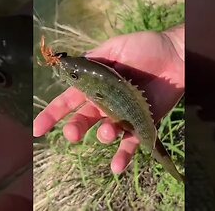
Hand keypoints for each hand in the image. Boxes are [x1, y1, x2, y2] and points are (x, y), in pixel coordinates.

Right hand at [33, 26, 183, 173]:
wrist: (176, 54)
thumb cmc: (144, 47)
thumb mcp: (114, 47)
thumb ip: (93, 59)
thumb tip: (69, 66)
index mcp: (94, 85)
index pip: (68, 101)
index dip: (52, 114)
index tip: (38, 129)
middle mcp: (105, 103)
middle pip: (83, 120)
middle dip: (74, 129)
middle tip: (73, 134)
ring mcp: (122, 115)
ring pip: (104, 132)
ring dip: (102, 136)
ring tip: (108, 132)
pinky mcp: (141, 124)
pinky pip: (130, 144)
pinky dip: (122, 156)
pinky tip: (116, 167)